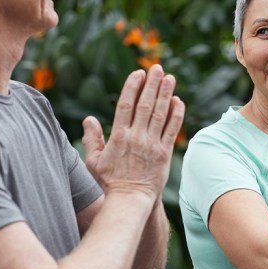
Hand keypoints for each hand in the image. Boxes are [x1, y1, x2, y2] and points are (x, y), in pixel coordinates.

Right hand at [82, 65, 185, 199]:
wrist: (130, 200)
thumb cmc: (109, 182)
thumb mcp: (94, 161)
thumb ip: (92, 139)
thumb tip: (88, 119)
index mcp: (119, 136)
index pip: (126, 105)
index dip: (133, 87)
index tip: (138, 74)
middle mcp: (136, 137)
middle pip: (145, 105)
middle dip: (152, 84)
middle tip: (157, 68)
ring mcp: (152, 145)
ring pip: (160, 114)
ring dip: (165, 94)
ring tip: (170, 78)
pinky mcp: (165, 153)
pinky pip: (171, 130)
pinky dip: (176, 115)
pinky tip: (178, 101)